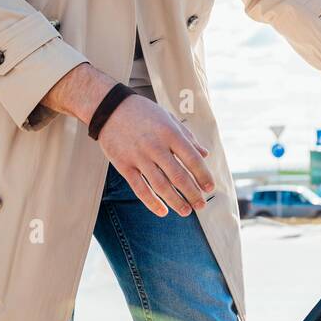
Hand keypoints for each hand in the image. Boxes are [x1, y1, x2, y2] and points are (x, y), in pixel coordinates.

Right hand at [97, 93, 214, 217]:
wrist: (110, 108)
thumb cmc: (144, 113)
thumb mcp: (169, 119)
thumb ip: (188, 137)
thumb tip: (205, 154)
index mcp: (170, 133)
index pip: (192, 159)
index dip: (203, 175)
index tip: (210, 187)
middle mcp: (156, 146)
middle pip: (178, 176)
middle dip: (193, 193)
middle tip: (201, 205)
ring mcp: (139, 157)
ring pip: (161, 186)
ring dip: (175, 201)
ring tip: (186, 211)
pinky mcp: (123, 165)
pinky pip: (140, 188)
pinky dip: (152, 202)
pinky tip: (162, 211)